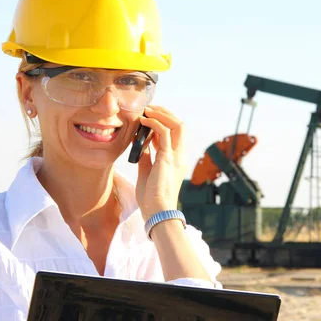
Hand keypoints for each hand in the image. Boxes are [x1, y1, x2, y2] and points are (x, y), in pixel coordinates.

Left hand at [135, 105, 188, 220]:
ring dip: (161, 114)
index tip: (148, 118)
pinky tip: (144, 121)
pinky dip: (154, 123)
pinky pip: (164, 132)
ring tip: (147, 110)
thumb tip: (141, 146)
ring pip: (176, 124)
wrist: (156, 211)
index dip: (163, 123)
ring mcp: (176, 155)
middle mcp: (180, 155)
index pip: (175, 134)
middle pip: (179, 125)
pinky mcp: (168, 157)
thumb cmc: (151, 198)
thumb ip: (146, 158)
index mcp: (176, 160)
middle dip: (165, 113)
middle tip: (149, 109)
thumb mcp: (147, 173)